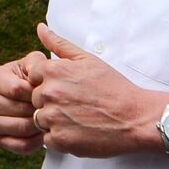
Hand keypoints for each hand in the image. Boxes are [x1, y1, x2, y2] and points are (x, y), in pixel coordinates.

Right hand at [0, 55, 46, 156]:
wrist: (32, 95)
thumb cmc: (34, 77)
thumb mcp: (35, 62)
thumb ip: (36, 61)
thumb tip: (36, 70)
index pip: (16, 89)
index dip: (35, 92)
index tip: (47, 91)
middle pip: (18, 110)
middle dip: (38, 109)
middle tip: (50, 107)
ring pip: (19, 128)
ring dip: (37, 125)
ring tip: (47, 118)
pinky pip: (20, 145)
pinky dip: (35, 142)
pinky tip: (42, 133)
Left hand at [27, 25, 161, 158]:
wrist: (135, 118)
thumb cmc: (113, 87)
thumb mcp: (88, 59)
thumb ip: (59, 44)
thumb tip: (40, 28)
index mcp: (53, 71)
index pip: (32, 76)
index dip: (48, 82)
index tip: (67, 88)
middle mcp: (49, 93)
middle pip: (35, 98)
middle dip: (51, 102)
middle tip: (76, 104)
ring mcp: (53, 117)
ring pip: (39, 119)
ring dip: (55, 120)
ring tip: (79, 117)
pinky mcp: (59, 140)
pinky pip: (48, 139)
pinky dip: (61, 137)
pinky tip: (80, 130)